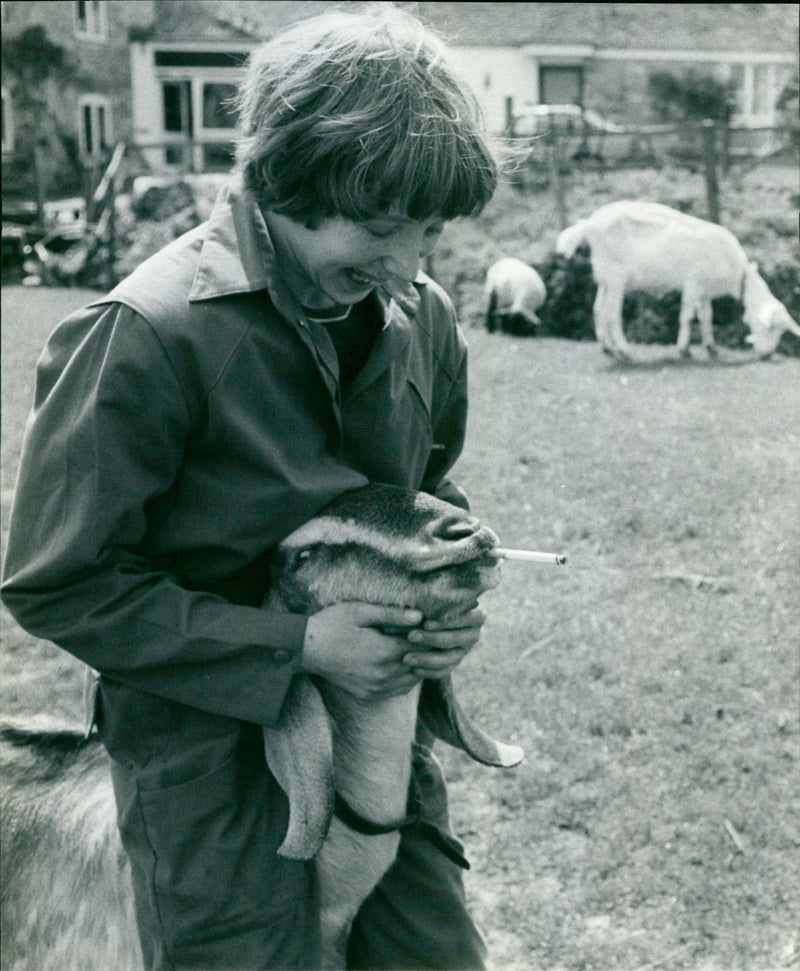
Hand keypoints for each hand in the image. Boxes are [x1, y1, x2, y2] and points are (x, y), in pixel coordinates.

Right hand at [301, 602, 423, 699]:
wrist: (306, 649)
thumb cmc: (333, 624)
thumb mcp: (361, 612)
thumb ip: (392, 615)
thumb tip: (420, 616)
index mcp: (383, 652)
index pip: (421, 647)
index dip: (428, 636)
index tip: (429, 625)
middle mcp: (383, 674)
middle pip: (420, 665)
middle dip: (426, 651)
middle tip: (429, 637)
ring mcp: (375, 688)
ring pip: (412, 680)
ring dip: (418, 666)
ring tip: (418, 649)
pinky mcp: (368, 695)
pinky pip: (398, 690)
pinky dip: (406, 678)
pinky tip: (404, 664)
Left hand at [401, 604, 485, 679]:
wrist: (423, 621)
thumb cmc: (426, 604)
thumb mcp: (430, 600)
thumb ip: (432, 600)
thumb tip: (423, 602)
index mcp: (474, 615)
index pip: (464, 618)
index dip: (445, 622)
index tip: (426, 623)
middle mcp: (472, 634)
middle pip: (455, 639)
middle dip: (432, 639)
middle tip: (411, 636)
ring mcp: (464, 651)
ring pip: (449, 659)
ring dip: (426, 659)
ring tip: (406, 658)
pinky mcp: (454, 664)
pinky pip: (443, 672)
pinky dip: (428, 672)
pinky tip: (413, 669)